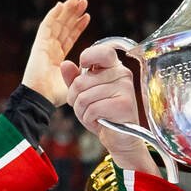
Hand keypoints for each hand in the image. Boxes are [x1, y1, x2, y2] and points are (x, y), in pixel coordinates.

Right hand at [22, 0, 90, 106]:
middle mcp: (51, 50)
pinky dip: (53, 15)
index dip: (78, 26)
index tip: (87, 16)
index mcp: (58, 58)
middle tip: (83, 2)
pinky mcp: (39, 44)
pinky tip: (61, 5)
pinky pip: (47, 26)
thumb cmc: (55, 95)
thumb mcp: (76, 81)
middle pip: (64, 27)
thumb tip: (94, 65)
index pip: (70, 38)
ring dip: (66, 11)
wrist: (41, 98)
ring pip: (57, 23)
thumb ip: (83, 72)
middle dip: (73, 14)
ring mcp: (44, 46)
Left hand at [63, 42, 156, 174]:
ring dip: (82, 111)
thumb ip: (74, 79)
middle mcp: (122, 74)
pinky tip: (100, 121)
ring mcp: (125, 88)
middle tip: (85, 107)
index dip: (88, 56)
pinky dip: (89, 119)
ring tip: (93, 115)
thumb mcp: (84, 94)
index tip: (83, 65)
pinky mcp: (124, 104)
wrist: (119, 138)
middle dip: (75, 98)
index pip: (102, 52)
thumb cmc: (102, 114)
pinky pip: (92, 109)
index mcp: (113, 68)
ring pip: (85, 97)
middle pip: (82, 81)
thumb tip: (65, 64)